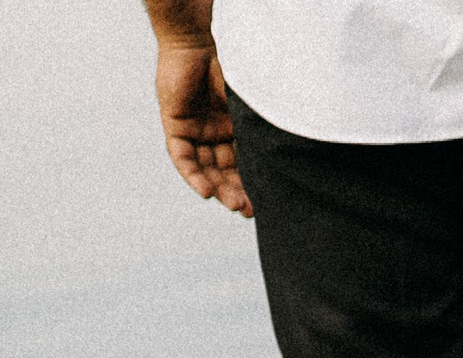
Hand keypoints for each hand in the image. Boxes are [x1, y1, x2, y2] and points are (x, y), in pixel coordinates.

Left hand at [156, 40, 249, 217]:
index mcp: (234, 127)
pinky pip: (182, 157)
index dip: (251, 184)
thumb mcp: (250, 107)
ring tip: (234, 205)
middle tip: (249, 211)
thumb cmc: (231, 68)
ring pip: (205, 168)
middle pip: (224, 170)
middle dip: (236, 192)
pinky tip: (206, 192)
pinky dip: (193, 175)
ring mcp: (194, 129)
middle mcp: (214, 132)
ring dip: (218, 188)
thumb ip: (259, 131)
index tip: (265, 204)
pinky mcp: (175, 125)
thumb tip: (287, 159)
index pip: (242, 163)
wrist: (200, 42)